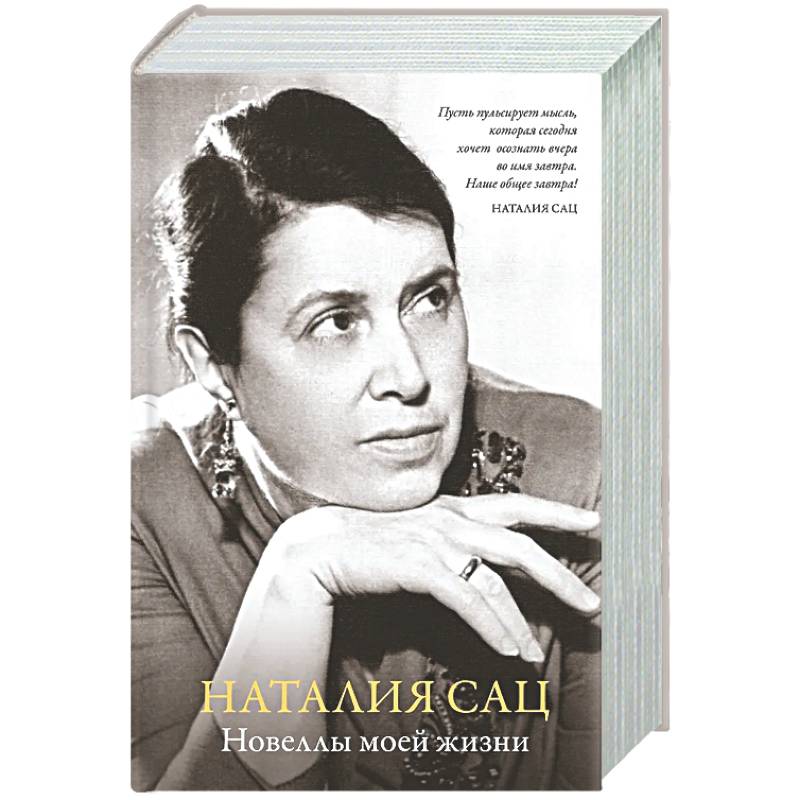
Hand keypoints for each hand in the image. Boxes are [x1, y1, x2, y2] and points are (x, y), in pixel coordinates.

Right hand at [265, 493, 599, 663]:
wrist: (321, 549)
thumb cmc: (372, 546)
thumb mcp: (421, 535)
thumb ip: (454, 542)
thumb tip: (487, 567)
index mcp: (455, 509)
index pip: (516, 505)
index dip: (556, 512)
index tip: (592, 521)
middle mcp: (451, 521)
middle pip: (519, 544)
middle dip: (560, 575)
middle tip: (592, 604)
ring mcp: (436, 542)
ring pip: (496, 581)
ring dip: (520, 623)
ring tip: (533, 655)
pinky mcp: (419, 566)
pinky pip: (467, 601)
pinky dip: (491, 627)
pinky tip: (506, 649)